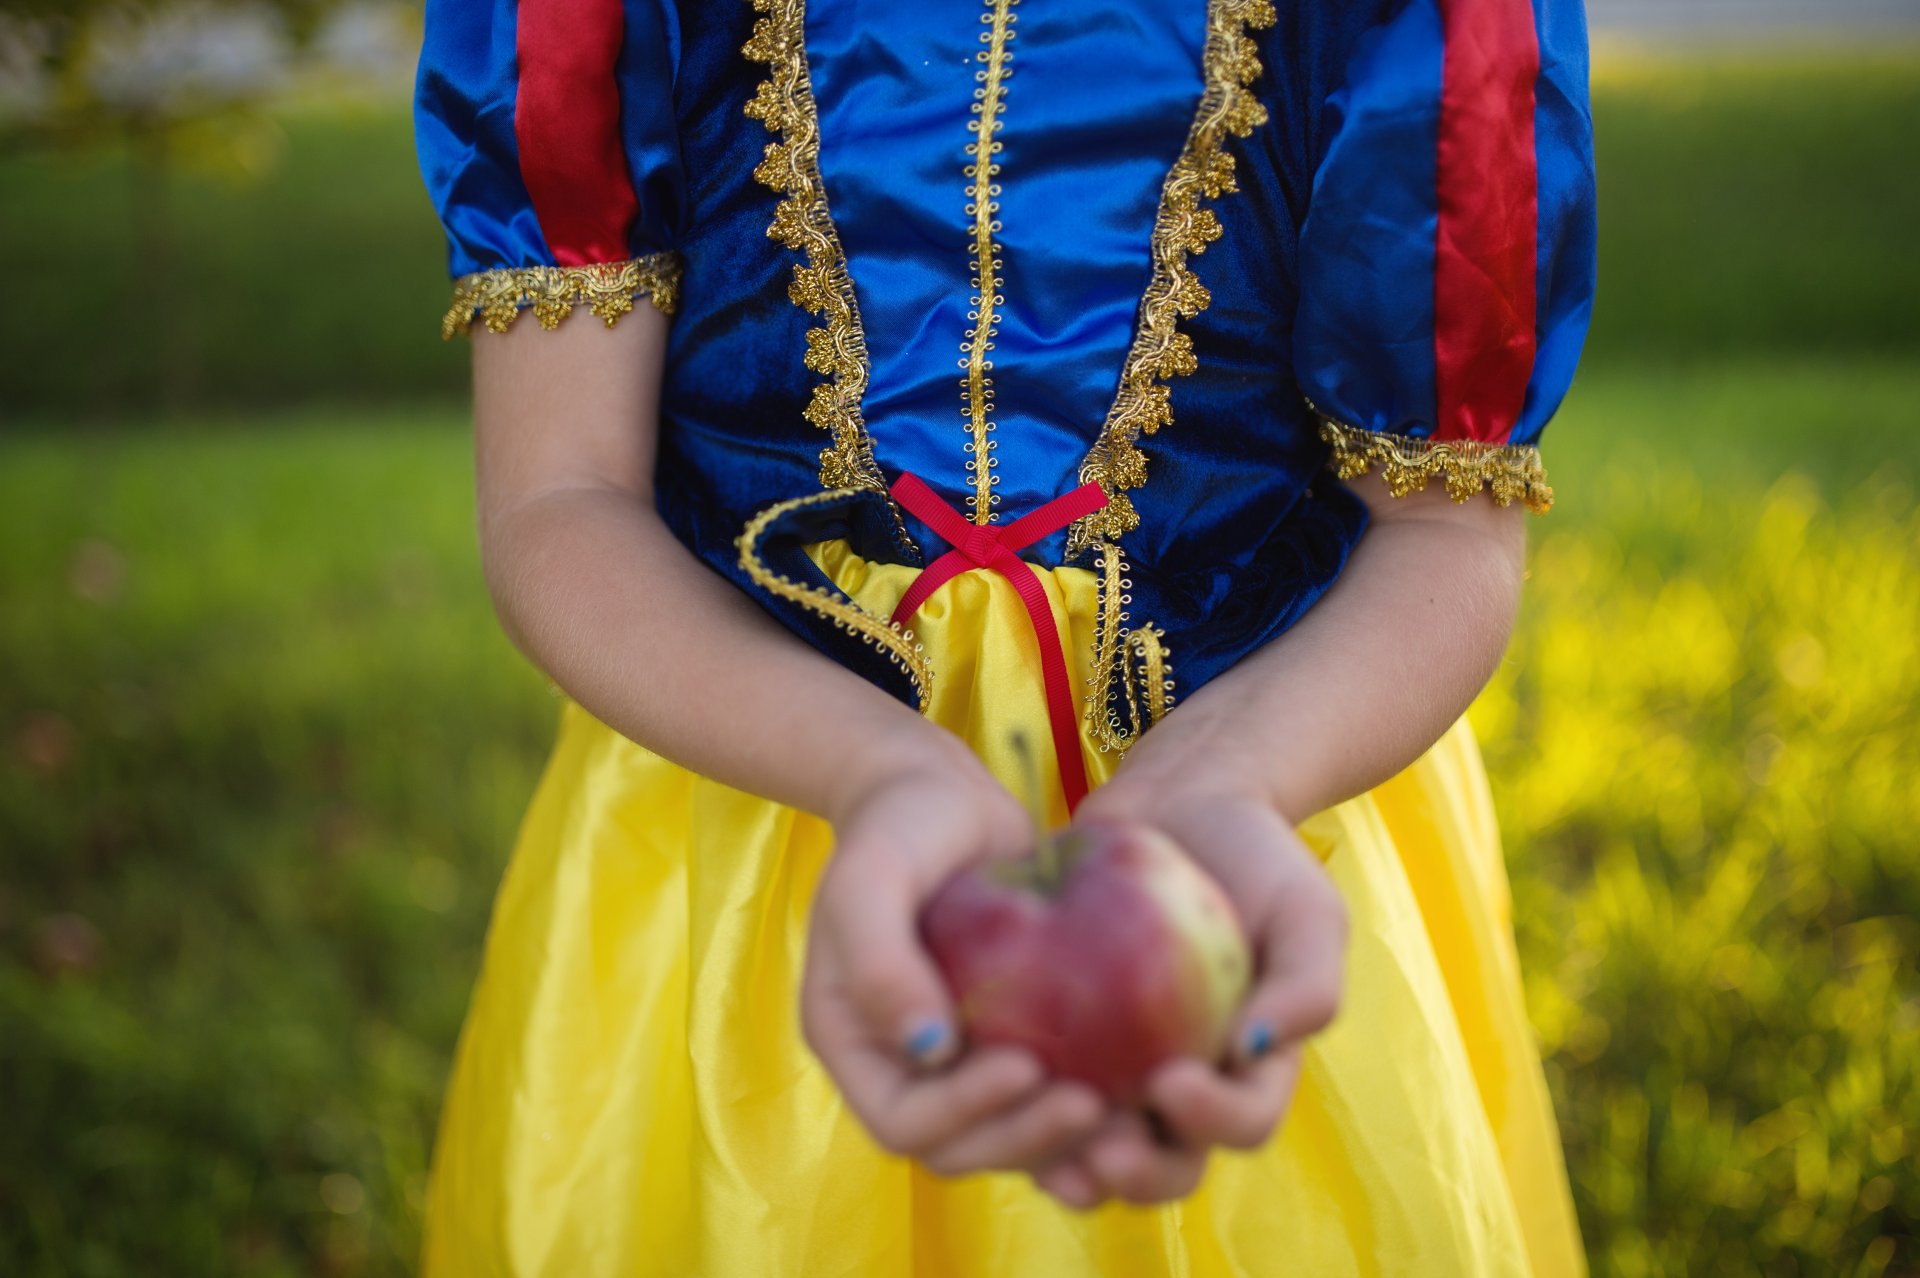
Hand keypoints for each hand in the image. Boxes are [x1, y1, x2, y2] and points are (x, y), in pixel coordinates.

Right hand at [802, 753, 1107, 1177]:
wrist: (943, 795)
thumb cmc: (899, 825)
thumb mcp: (871, 875)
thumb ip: (878, 960)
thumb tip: (925, 1048)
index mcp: (853, 1044)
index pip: (903, 1121)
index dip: (962, 1113)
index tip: (1026, 1066)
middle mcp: (904, 1067)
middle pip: (960, 1148)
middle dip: (1024, 1138)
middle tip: (1093, 1105)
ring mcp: (959, 1060)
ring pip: (1008, 1137)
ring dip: (1061, 1140)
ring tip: (1124, 1108)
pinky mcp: (1012, 1040)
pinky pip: (1045, 1096)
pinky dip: (1086, 1109)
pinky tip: (1140, 1091)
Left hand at [1030, 779, 1347, 1208]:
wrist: (1180, 800)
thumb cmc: (1254, 855)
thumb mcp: (1306, 908)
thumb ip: (1308, 982)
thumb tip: (1255, 1050)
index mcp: (1251, 1070)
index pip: (1243, 1122)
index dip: (1211, 1120)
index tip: (1171, 1081)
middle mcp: (1185, 1087)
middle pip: (1167, 1165)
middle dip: (1135, 1173)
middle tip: (1101, 1150)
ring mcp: (1120, 1072)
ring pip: (1097, 1153)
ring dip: (1074, 1168)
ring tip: (1046, 1156)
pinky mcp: (1061, 1046)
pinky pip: (1036, 1098)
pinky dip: (1017, 1112)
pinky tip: (987, 1098)